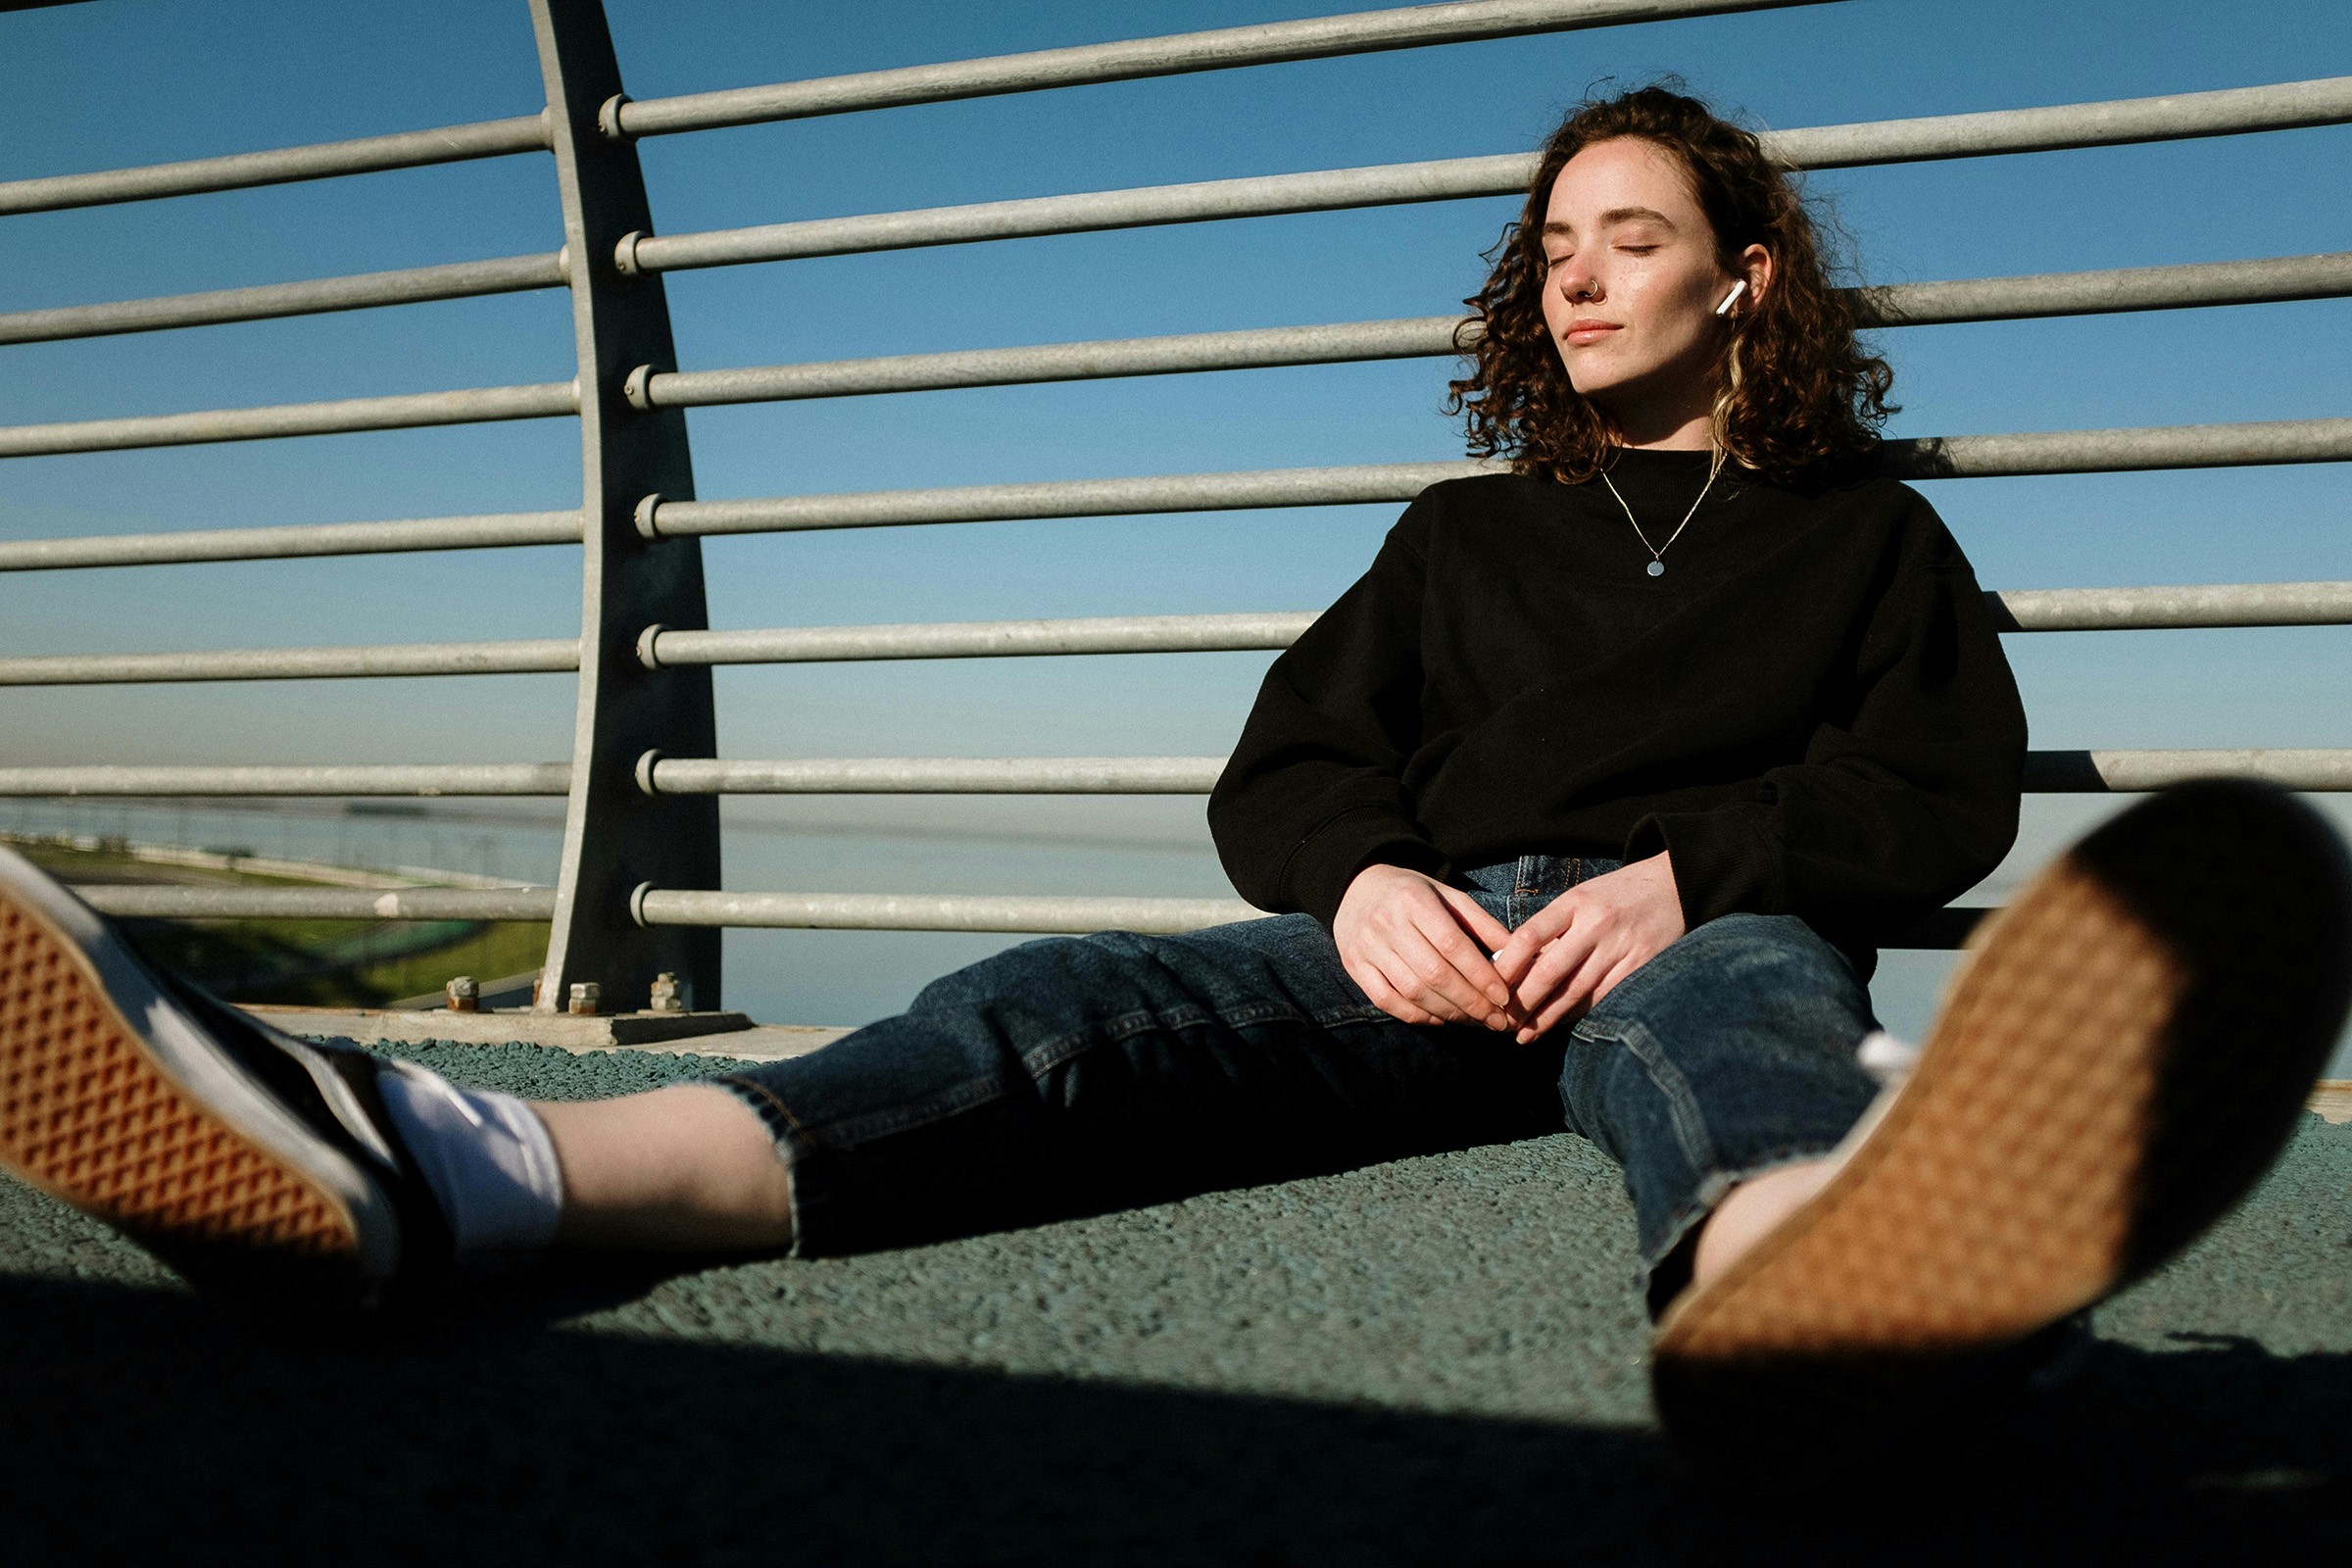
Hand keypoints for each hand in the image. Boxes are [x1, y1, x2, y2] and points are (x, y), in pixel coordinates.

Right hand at [1333, 863, 1515, 1029]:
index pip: (1452, 945)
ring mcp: (1367, 946)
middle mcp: (1387, 923)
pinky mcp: (1354, 965)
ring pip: (1412, 991)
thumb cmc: (1413, 894)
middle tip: (1496, 1020)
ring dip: (1448, 1012)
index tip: (1504, 997)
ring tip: (1475, 1022)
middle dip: (1470, 1002)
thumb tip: (1518, 953)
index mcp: (1414, 900)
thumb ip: (1481, 924)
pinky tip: (1440, 1018)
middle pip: (1433, 973)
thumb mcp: (1448, 896)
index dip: (1480, 975)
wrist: (1357, 887)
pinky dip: (1416, 1015)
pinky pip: (1386, 1000)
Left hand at [1490, 853, 1683, 1042]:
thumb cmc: (1616, 895)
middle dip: (1523, 1000)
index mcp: (1574, 902)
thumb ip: (1551, 928)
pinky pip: (1603, 997)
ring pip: (1576, 991)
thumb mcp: (1580, 898)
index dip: (1506, 966)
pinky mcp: (1641, 966)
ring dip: (1547, 1017)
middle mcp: (1596, 924)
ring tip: (1524, 1034)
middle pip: (1550, 970)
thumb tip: (1509, 964)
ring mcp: (1621, 947)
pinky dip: (1578, 1014)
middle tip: (1501, 1022)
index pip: (1530, 935)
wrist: (1673, 886)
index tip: (1489, 987)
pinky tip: (1559, 1025)